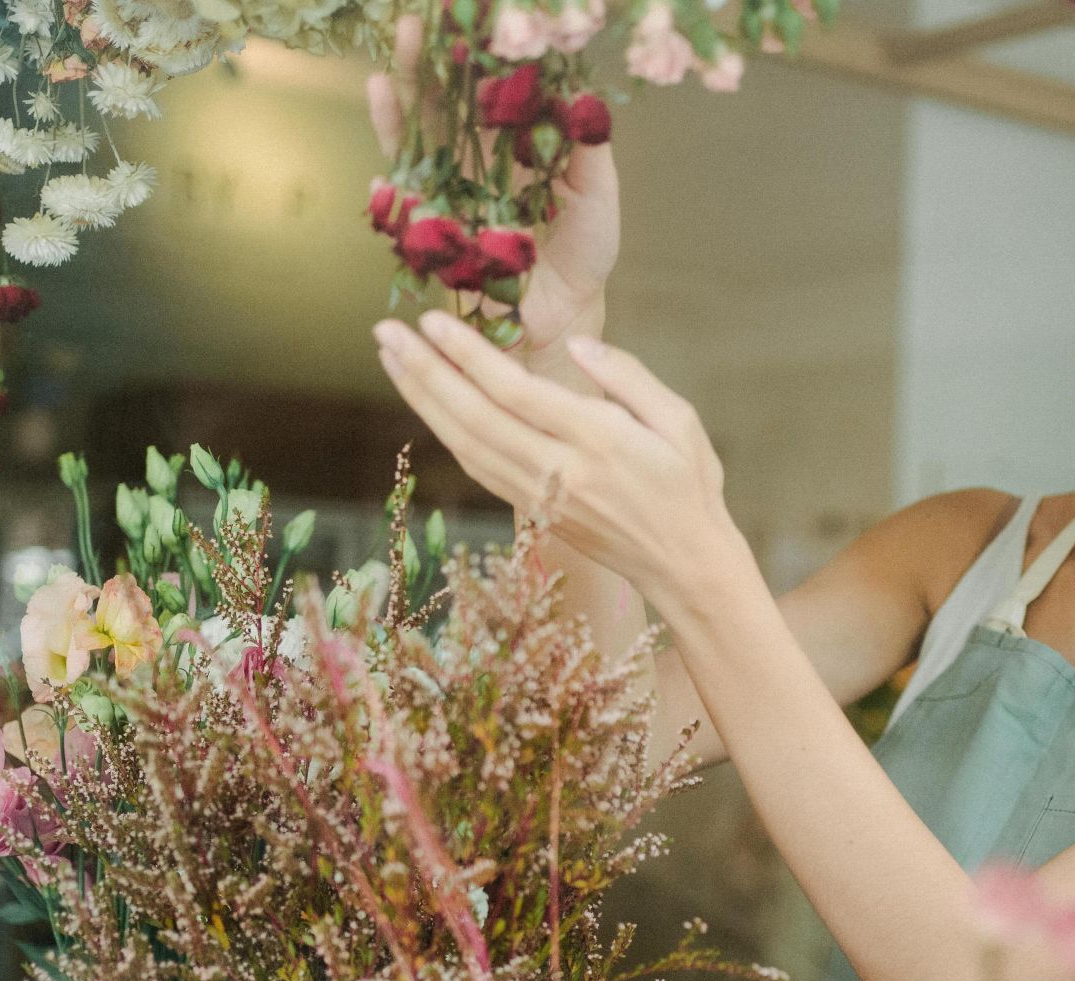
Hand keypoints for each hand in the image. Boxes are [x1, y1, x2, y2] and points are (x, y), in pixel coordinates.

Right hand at [366, 17, 619, 357]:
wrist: (563, 319)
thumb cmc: (584, 257)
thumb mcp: (597, 198)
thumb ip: (589, 150)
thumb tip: (580, 94)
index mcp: (514, 149)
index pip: (487, 93)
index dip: (474, 61)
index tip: (465, 26)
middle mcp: (475, 166)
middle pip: (441, 109)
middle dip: (423, 71)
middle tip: (409, 28)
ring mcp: (449, 198)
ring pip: (414, 149)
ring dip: (394, 116)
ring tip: (379, 80)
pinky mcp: (434, 238)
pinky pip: (404, 213)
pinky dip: (390, 197)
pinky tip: (380, 180)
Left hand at [373, 308, 742, 605]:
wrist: (686, 566)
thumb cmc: (689, 485)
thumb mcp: (681, 420)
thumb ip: (629, 377)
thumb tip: (576, 346)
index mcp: (601, 442)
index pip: (519, 393)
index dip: (469, 357)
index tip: (432, 320)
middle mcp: (562, 473)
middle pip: (477, 418)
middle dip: (426, 371)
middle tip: (385, 330)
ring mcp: (542, 499)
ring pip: (467, 446)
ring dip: (423, 400)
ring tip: (391, 358)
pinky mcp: (533, 515)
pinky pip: (478, 470)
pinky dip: (445, 434)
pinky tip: (425, 403)